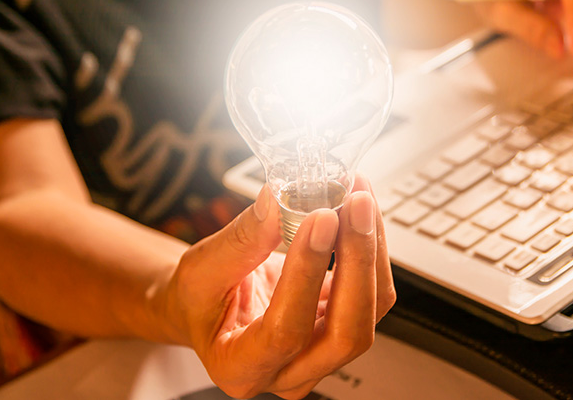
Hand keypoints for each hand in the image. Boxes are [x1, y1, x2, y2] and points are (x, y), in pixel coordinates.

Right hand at [154, 175, 394, 398]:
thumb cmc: (199, 299)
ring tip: (359, 198)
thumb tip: (279, 201)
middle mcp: (290, 373)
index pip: (286, 331)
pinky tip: (360, 212)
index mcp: (241, 368)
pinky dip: (372, 248)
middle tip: (354, 205)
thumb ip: (242, 240)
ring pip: (370, 310)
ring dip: (371, 249)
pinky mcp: (341, 325)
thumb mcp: (201, 268)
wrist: (207, 307)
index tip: (319, 219)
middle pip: (347, 333)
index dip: (307, 274)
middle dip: (358, 262)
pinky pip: (373, 292)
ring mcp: (322, 355)